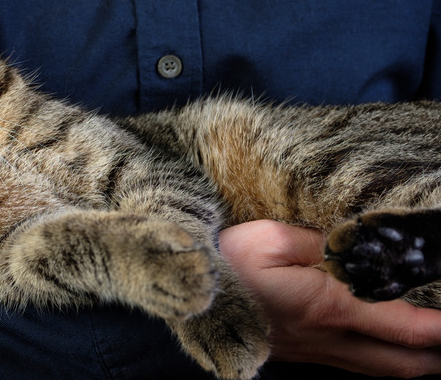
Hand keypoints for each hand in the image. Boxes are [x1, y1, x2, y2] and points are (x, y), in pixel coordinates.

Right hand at [218, 220, 440, 377]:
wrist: (188, 296)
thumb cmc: (226, 264)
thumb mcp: (272, 238)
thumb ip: (322, 243)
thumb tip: (359, 247)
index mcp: (328, 306)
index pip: (406, 326)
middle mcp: (327, 338)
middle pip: (404, 363)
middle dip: (438, 353)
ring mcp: (313, 352)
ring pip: (381, 370)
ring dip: (416, 362)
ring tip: (434, 348)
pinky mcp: (299, 354)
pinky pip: (354, 367)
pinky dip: (383, 362)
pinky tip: (384, 349)